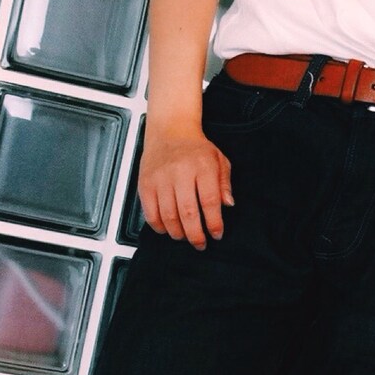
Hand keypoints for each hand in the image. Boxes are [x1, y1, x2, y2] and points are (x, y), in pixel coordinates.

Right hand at [138, 128, 233, 248]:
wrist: (169, 131)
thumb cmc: (196, 148)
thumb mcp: (219, 160)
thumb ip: (225, 183)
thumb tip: (228, 204)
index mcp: (202, 166)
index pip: (210, 201)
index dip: (214, 223)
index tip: (217, 234)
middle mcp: (180, 172)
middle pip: (188, 213)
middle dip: (196, 235)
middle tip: (200, 244)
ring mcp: (160, 178)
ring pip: (168, 216)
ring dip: (178, 233)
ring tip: (185, 236)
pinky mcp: (145, 183)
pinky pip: (150, 213)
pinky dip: (159, 226)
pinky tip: (168, 229)